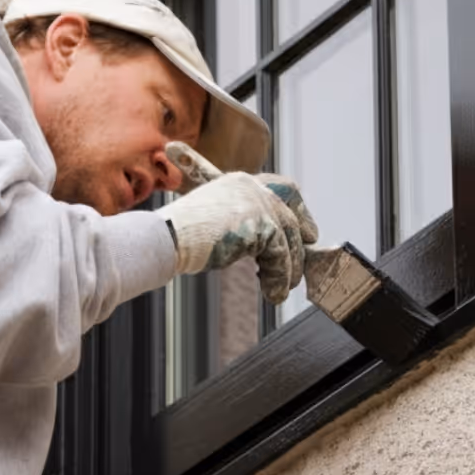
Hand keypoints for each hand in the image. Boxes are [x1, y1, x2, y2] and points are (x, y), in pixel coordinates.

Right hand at [157, 143, 318, 304]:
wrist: (166, 238)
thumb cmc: (180, 235)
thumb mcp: (217, 220)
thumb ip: (245, 225)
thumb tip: (270, 247)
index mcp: (241, 182)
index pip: (285, 189)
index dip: (300, 211)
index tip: (308, 232)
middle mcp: (252, 187)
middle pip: (292, 214)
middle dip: (301, 242)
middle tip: (301, 266)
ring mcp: (257, 204)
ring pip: (288, 239)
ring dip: (288, 268)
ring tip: (282, 288)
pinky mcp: (260, 225)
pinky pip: (280, 256)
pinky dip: (279, 278)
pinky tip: (273, 293)